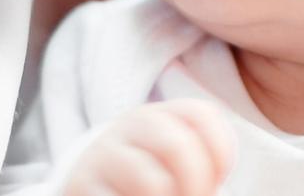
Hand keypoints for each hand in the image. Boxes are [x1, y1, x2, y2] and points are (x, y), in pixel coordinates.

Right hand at [64, 100, 234, 195]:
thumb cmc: (147, 175)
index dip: (221, 151)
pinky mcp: (82, 182)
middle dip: (197, 184)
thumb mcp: (173, 160)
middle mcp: (131, 126)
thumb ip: (199, 165)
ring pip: (153, 183)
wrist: (89, 184)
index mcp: (161, 114)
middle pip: (178, 146)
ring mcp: (104, 154)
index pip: (202, 115)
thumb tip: (213, 189)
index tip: (218, 179)